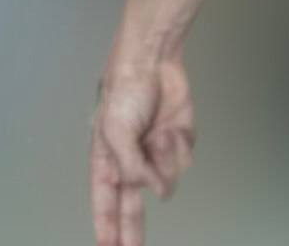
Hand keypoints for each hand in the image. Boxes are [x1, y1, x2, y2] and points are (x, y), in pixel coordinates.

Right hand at [90, 55, 194, 245]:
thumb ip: (129, 168)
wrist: (154, 60)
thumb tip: (150, 192)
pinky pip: (183, 158)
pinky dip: (179, 146)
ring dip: (164, 159)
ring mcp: (157, 151)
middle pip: (133, 205)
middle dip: (133, 231)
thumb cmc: (125, 91)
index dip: (107, 226)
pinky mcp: (179, 139)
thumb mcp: (114, 133)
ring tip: (159, 134)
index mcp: (108, 159)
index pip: (105, 201)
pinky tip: (172, 127)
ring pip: (165, 178)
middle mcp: (133, 160)